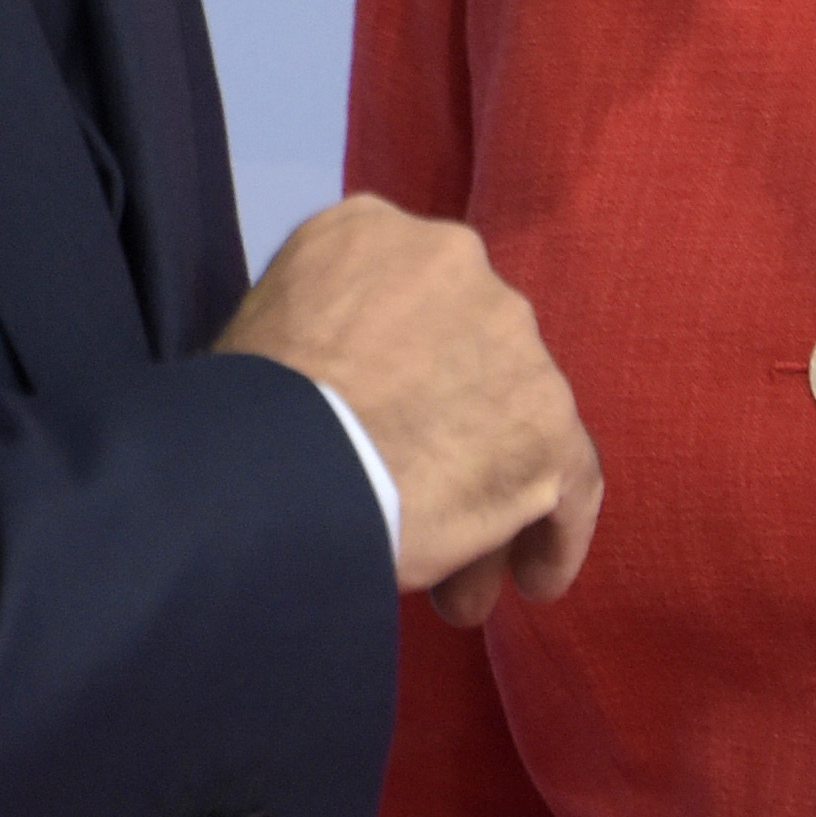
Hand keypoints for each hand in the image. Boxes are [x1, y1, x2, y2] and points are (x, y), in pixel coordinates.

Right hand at [219, 195, 601, 625]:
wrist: (278, 459)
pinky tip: (534, 580)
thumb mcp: (265, 322)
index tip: (390, 425)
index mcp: (372, 230)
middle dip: (451, 436)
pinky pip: (571, 482)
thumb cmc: (244, 412)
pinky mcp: (548, 423)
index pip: (411, 298)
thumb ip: (326, 327)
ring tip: (461, 586)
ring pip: (516, 425)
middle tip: (419, 506)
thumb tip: (355, 387)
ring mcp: (512, 341)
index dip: (408, 370)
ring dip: (491, 495)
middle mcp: (457, 261)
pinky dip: (553, 535)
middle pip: (470, 361)